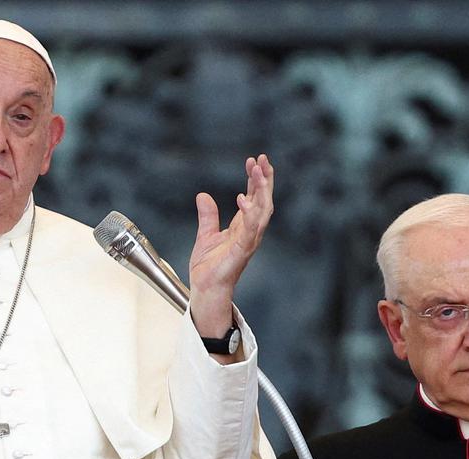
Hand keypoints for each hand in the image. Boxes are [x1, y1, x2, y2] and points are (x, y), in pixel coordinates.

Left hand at [186, 154, 273, 338]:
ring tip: (259, 171)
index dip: (256, 179)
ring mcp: (248, 241)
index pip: (254, 197)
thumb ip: (208, 215)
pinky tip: (244, 198)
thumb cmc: (209, 268)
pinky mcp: (242, 250)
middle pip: (264, 200)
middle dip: (265, 179)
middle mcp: (250, 232)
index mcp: (243, 226)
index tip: (254, 160)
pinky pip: (250, 229)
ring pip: (262, 211)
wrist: (205, 289)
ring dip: (262, 191)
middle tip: (262, 158)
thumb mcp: (205, 235)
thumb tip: (203, 195)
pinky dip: (249, 214)